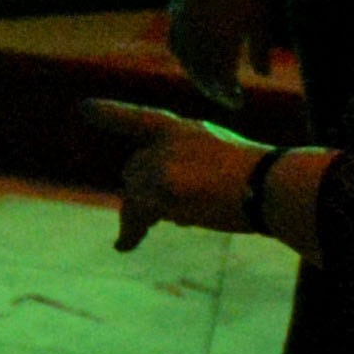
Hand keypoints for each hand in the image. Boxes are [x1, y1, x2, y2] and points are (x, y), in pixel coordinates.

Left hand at [78, 97, 271, 252]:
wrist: (269, 188)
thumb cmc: (257, 179)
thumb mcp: (218, 156)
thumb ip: (186, 167)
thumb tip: (162, 206)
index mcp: (182, 129)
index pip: (138, 119)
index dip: (109, 114)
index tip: (83, 108)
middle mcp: (164, 144)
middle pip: (134, 172)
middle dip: (142, 193)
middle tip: (161, 215)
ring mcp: (160, 166)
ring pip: (134, 196)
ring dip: (141, 216)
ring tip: (144, 233)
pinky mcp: (160, 192)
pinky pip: (137, 216)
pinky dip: (131, 233)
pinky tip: (124, 245)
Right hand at [160, 0, 270, 89]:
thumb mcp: (259, 16)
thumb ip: (260, 48)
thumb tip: (263, 75)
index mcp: (220, 41)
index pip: (221, 80)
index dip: (229, 94)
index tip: (238, 103)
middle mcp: (197, 38)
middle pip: (201, 75)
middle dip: (214, 89)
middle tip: (226, 98)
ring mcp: (183, 26)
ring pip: (186, 61)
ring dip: (197, 75)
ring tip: (208, 82)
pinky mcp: (175, 12)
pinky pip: (175, 44)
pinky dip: (183, 57)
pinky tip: (189, 58)